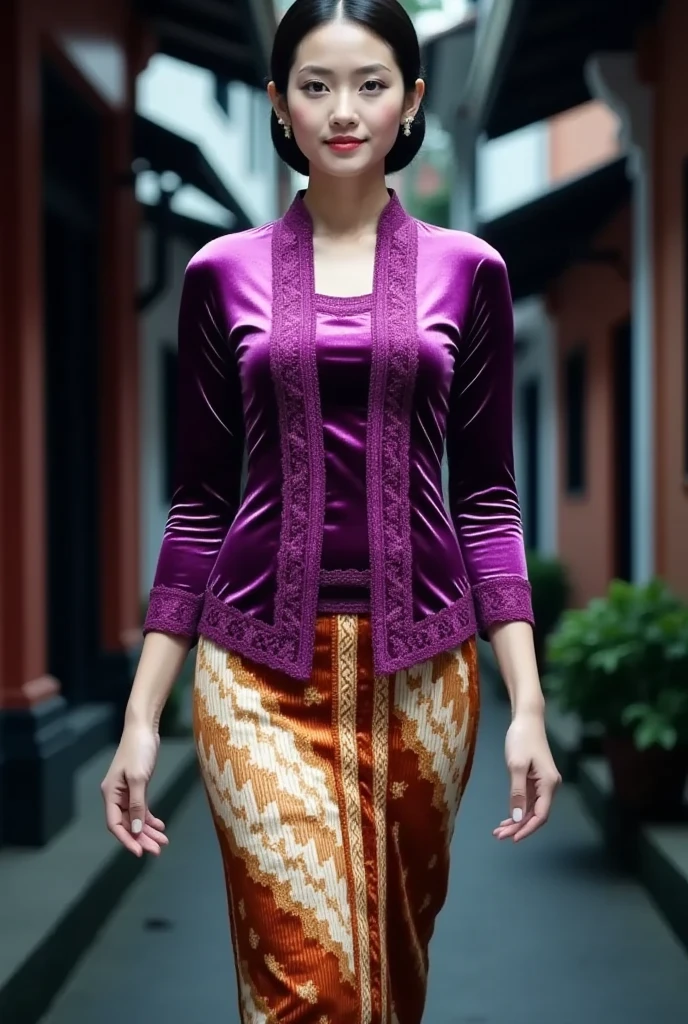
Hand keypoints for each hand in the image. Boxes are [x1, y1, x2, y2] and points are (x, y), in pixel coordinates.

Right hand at [100, 722, 167, 857]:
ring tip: (163, 842)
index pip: (115, 824)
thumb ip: (137, 805)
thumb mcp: (138, 778)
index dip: (127, 840)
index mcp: (110, 794)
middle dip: (142, 838)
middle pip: (127, 824)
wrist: (144, 728)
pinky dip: (150, 818)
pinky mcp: (137, 787)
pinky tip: (161, 827)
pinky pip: (142, 808)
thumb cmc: (138, 750)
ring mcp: (127, 792)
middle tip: (158, 850)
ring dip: (148, 830)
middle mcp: (116, 796)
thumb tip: (136, 830)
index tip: (140, 852)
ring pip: (136, 818)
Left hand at [493, 710, 561, 842]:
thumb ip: (518, 793)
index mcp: (549, 784)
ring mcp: (543, 783)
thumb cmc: (522, 739)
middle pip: (536, 814)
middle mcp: (550, 786)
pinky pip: (528, 800)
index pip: (541, 815)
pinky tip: (507, 818)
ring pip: (531, 809)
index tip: (512, 838)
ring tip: (499, 830)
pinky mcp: (535, 779)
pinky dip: (518, 809)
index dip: (527, 829)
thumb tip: (518, 818)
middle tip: (499, 835)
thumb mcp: (516, 766)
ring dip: (517, 821)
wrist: (527, 719)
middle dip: (519, 827)